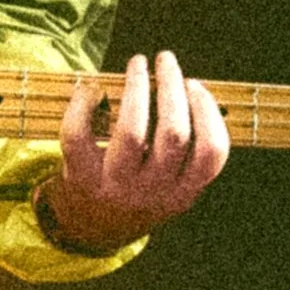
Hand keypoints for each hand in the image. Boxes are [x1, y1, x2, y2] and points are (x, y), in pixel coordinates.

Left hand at [40, 51, 228, 253]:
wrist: (91, 229)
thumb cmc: (138, 192)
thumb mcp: (173, 186)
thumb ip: (186, 153)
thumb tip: (187, 87)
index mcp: (183, 192)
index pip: (211, 153)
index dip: (208, 113)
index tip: (195, 85)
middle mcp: (152, 191)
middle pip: (173, 134)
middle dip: (172, 87)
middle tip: (166, 60)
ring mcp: (115, 186)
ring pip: (131, 131)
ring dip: (136, 87)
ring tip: (138, 63)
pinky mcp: (80, 177)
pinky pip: (78, 136)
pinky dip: (83, 105)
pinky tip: (92, 88)